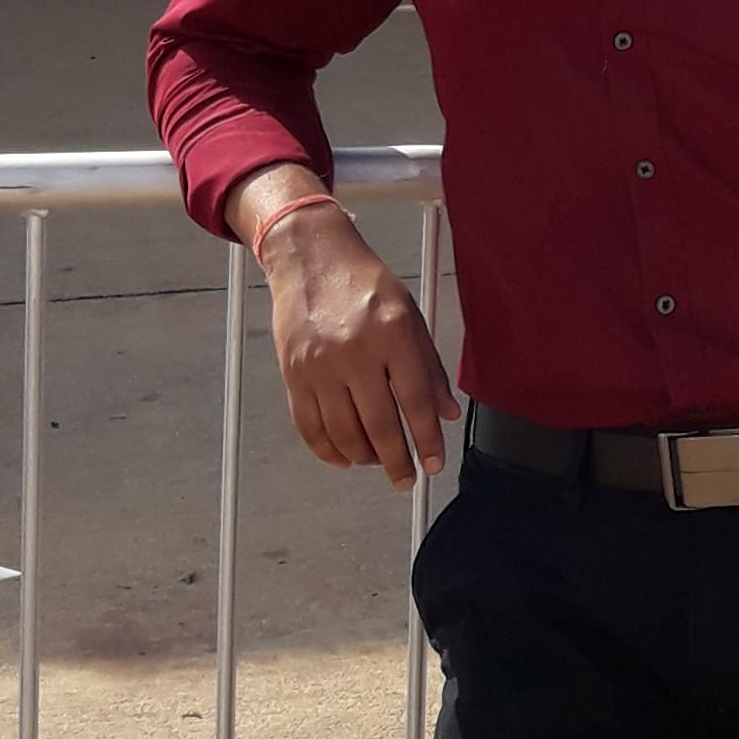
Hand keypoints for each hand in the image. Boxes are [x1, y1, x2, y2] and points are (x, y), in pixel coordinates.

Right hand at [251, 200, 457, 482]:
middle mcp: (355, 351)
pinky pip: (310, 426)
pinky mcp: (292, 374)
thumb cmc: (365, 284)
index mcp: (393, 333)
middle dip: (397, 461)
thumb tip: (446, 414)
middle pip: (379, 424)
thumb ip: (429, 366)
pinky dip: (328, 450)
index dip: (427, 439)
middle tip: (407, 480)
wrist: (310, 258)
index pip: (415, 400)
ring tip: (378, 462)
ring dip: (364, 458)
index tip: (434, 464)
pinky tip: (344, 457)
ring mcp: (319, 365)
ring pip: (343, 432)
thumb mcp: (410, 314)